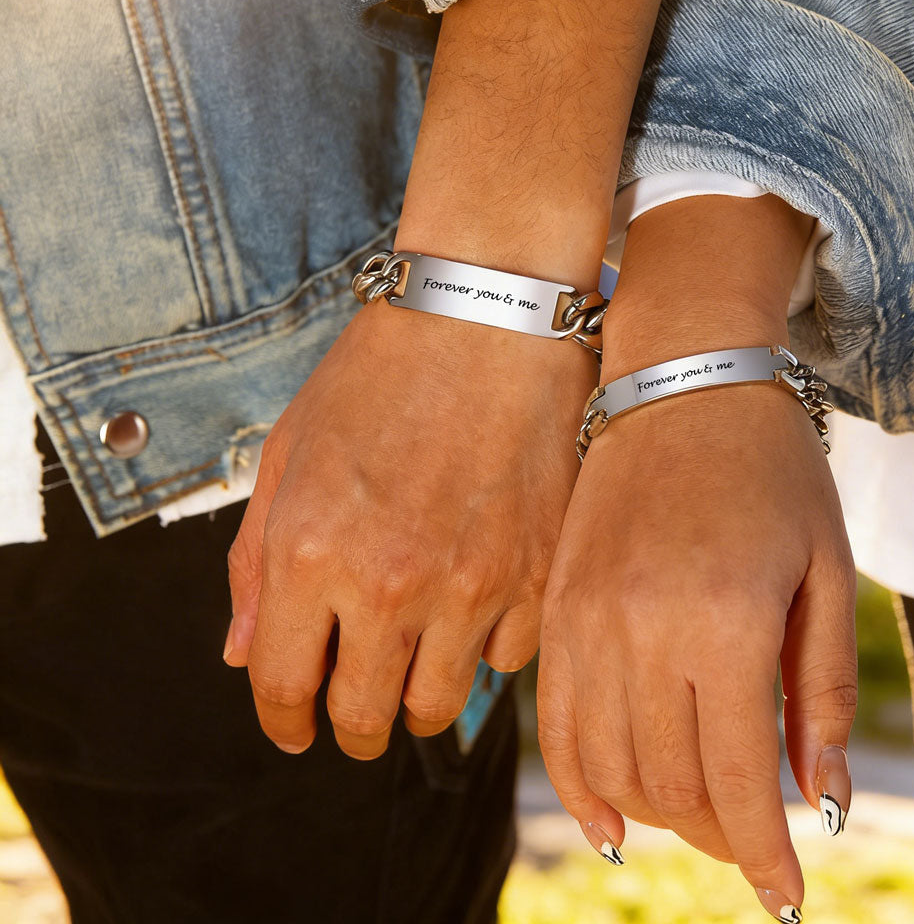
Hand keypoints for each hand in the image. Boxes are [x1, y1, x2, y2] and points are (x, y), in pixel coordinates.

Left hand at [225, 300, 593, 757]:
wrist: (485, 317)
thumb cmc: (381, 373)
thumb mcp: (290, 451)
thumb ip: (255, 561)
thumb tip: (243, 655)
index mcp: (310, 551)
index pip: (282, 685)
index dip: (283, 722)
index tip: (294, 729)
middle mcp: (388, 582)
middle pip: (364, 716)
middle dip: (351, 727)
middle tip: (357, 711)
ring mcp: (471, 582)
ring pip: (440, 705)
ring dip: (418, 698)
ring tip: (417, 666)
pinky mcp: (537, 571)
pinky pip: (508, 657)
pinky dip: (487, 646)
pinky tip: (477, 604)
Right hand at [537, 382, 855, 919]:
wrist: (683, 378)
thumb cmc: (771, 468)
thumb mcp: (824, 570)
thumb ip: (822, 693)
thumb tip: (820, 804)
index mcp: (723, 621)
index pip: (736, 781)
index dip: (764, 855)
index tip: (785, 899)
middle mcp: (641, 631)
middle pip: (670, 786)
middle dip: (719, 838)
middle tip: (752, 844)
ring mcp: (585, 620)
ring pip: (609, 767)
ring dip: (656, 816)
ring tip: (699, 821)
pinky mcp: (555, 608)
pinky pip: (554, 725)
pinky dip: (580, 784)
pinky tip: (613, 815)